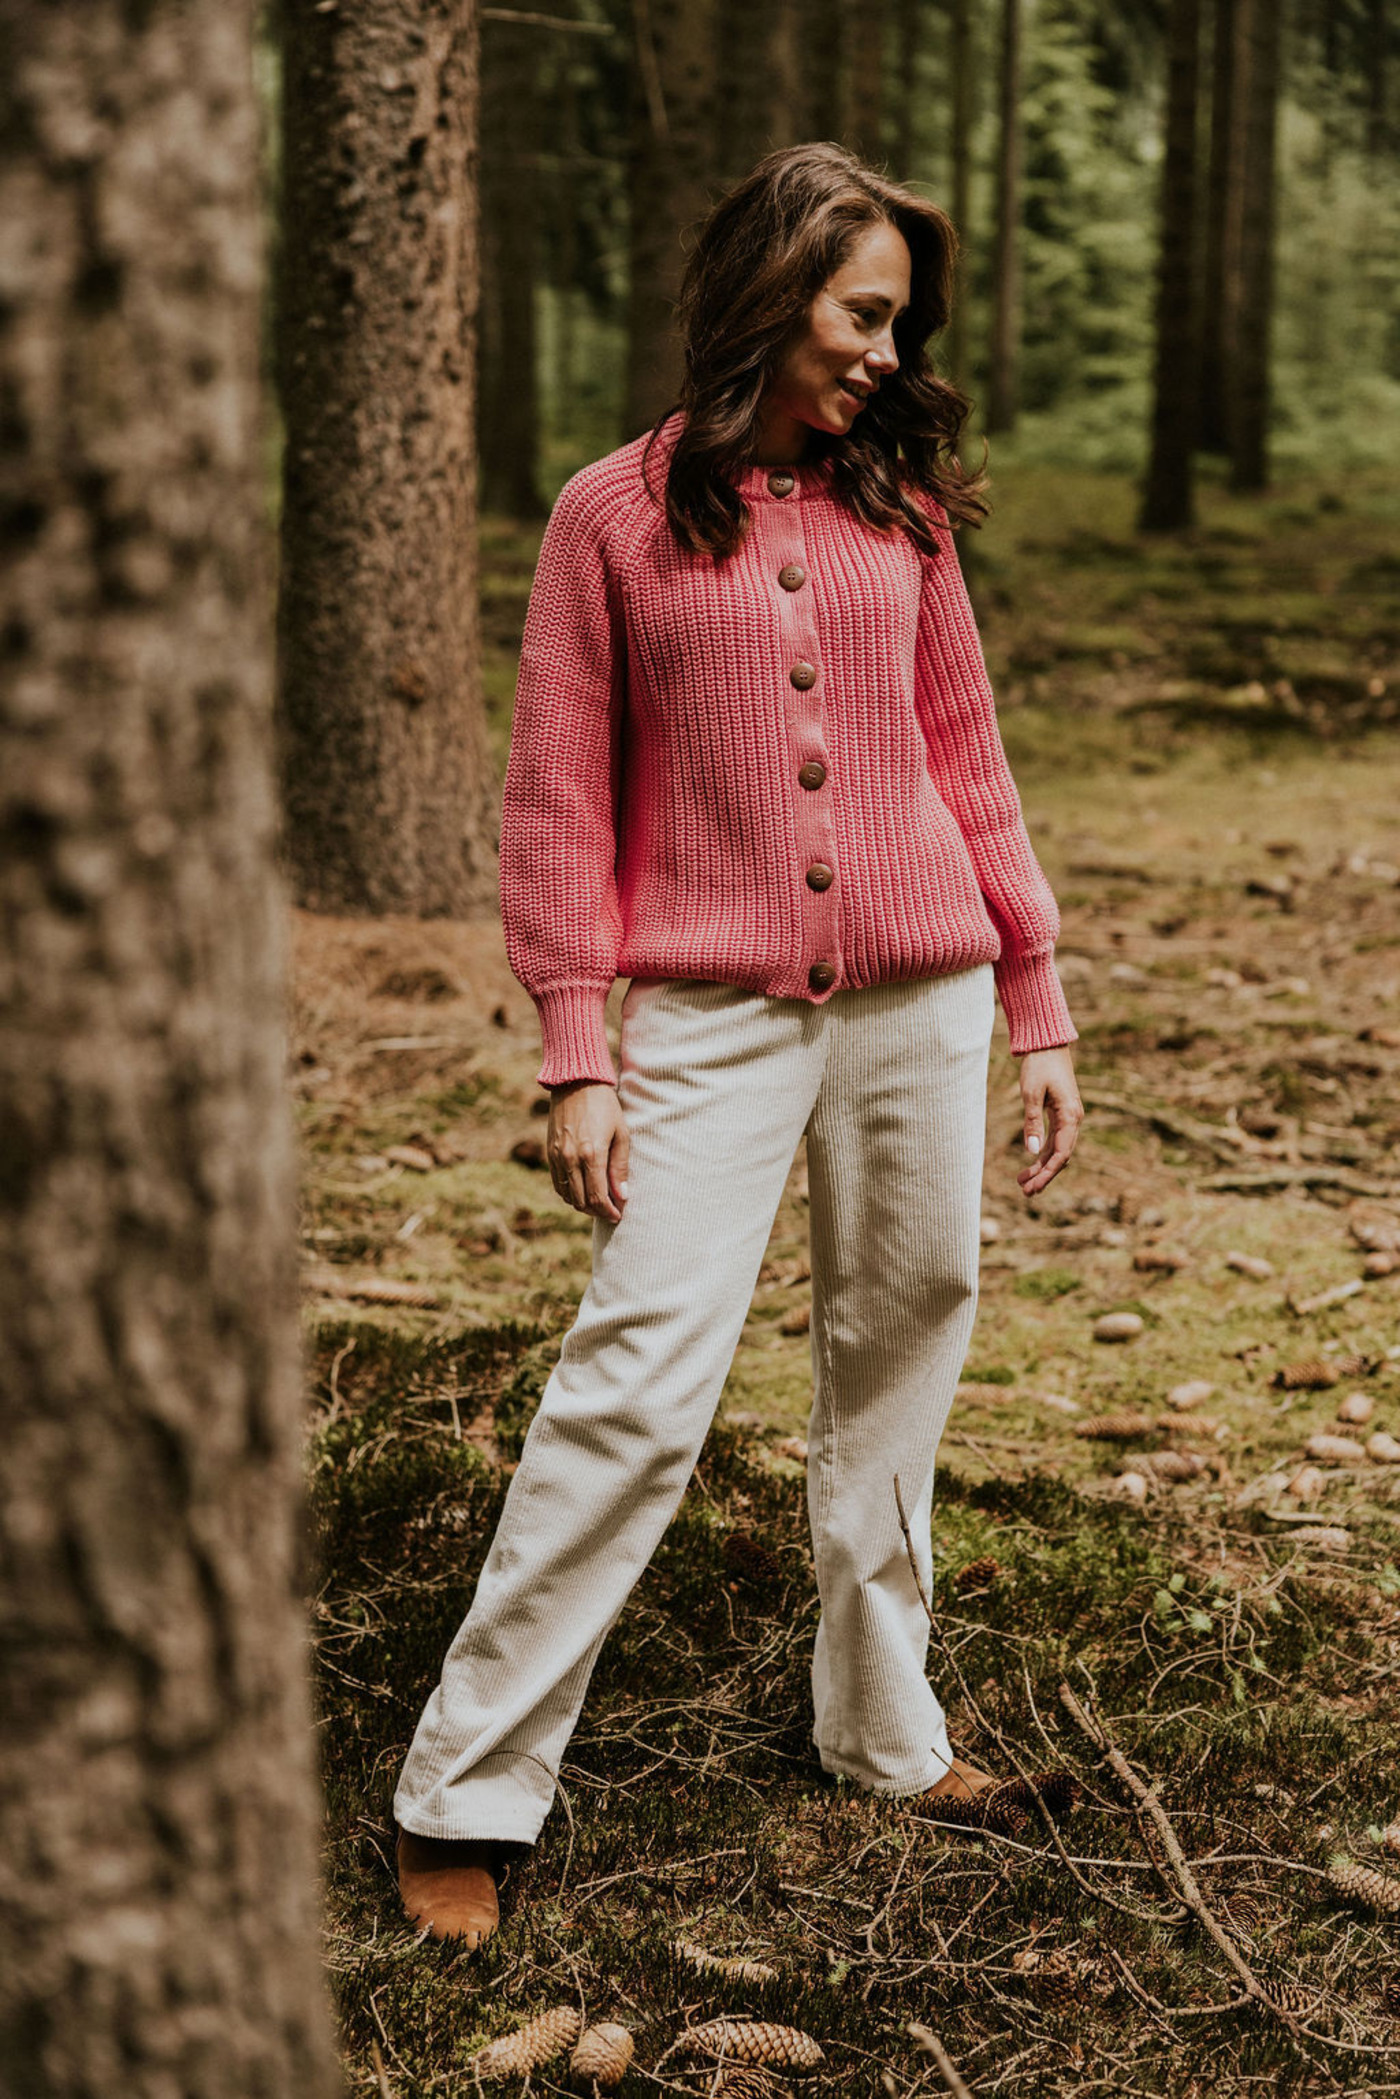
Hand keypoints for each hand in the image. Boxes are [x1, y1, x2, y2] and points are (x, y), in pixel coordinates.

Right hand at [547, 1080, 629, 1221]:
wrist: (576, 1082)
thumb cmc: (604, 1106)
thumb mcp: (620, 1134)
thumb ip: (620, 1167)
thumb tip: (622, 1195)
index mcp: (591, 1155)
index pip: (597, 1197)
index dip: (608, 1211)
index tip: (618, 1215)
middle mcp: (570, 1159)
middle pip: (581, 1201)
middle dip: (596, 1211)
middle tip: (610, 1210)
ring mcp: (557, 1157)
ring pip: (567, 1195)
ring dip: (582, 1204)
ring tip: (598, 1201)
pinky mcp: (550, 1153)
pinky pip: (557, 1183)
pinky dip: (569, 1192)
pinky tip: (582, 1189)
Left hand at [1016, 1045, 1082, 1197]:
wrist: (1048, 1044)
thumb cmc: (1039, 1066)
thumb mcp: (1031, 1093)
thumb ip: (1032, 1122)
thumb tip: (1031, 1151)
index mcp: (1070, 1116)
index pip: (1061, 1154)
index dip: (1047, 1174)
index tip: (1032, 1188)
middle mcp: (1074, 1119)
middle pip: (1061, 1156)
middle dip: (1044, 1176)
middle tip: (1025, 1192)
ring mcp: (1069, 1117)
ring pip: (1057, 1150)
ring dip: (1042, 1167)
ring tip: (1023, 1182)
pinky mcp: (1061, 1113)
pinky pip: (1055, 1139)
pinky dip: (1043, 1153)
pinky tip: (1031, 1163)